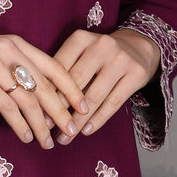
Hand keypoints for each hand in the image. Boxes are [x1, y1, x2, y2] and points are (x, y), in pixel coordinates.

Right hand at [0, 24, 89, 148]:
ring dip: (42, 124)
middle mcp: (8, 51)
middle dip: (62, 112)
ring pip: (28, 99)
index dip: (72, 88)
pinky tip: (26, 136)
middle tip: (72, 131)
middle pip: (45, 85)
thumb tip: (36, 101)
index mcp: (16, 44)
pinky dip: (20, 125)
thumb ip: (14, 73)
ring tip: (48, 142)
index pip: (54, 66)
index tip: (84, 108)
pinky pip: (7, 107)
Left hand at [52, 28, 160, 143]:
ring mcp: (120, 59)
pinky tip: (86, 131)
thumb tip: (41, 104)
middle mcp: (101, 45)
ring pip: (94, 97)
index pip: (60, 68)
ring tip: (66, 137)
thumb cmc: (99, 55)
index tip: (38, 113)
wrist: (137, 47)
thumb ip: (63, 71)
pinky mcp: (136, 73)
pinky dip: (98, 119)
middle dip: (60, 109)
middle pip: (76, 83)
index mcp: (81, 38)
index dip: (48, 92)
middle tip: (48, 128)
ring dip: (78, 121)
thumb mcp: (80, 52)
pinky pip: (113, 102)